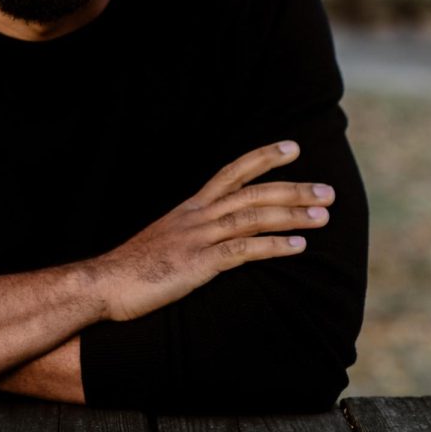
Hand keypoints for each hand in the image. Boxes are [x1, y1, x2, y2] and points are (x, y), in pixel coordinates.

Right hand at [88, 140, 333, 321]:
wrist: (103, 284)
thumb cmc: (134, 268)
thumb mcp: (166, 240)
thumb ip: (193, 232)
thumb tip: (216, 234)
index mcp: (190, 208)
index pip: (231, 171)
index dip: (263, 157)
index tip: (292, 147)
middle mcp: (196, 216)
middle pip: (252, 193)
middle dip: (292, 189)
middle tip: (328, 190)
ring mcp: (197, 238)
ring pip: (252, 217)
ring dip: (291, 215)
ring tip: (323, 214)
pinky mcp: (196, 264)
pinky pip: (242, 250)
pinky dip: (273, 246)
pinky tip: (298, 246)